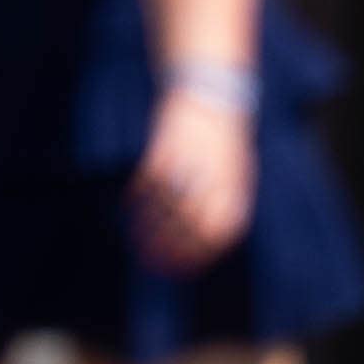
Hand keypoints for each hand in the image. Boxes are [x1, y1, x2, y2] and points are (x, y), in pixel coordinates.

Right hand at [128, 87, 254, 275]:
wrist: (212, 92)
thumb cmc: (224, 140)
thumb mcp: (237, 173)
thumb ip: (225, 205)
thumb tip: (208, 241)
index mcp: (235, 189)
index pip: (217, 237)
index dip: (195, 258)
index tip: (176, 271)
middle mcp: (214, 180)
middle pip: (190, 228)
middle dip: (167, 251)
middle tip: (149, 262)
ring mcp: (189, 164)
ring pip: (164, 209)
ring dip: (146, 229)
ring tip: (133, 239)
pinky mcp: (165, 148)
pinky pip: (147, 183)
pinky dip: (135, 198)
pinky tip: (127, 204)